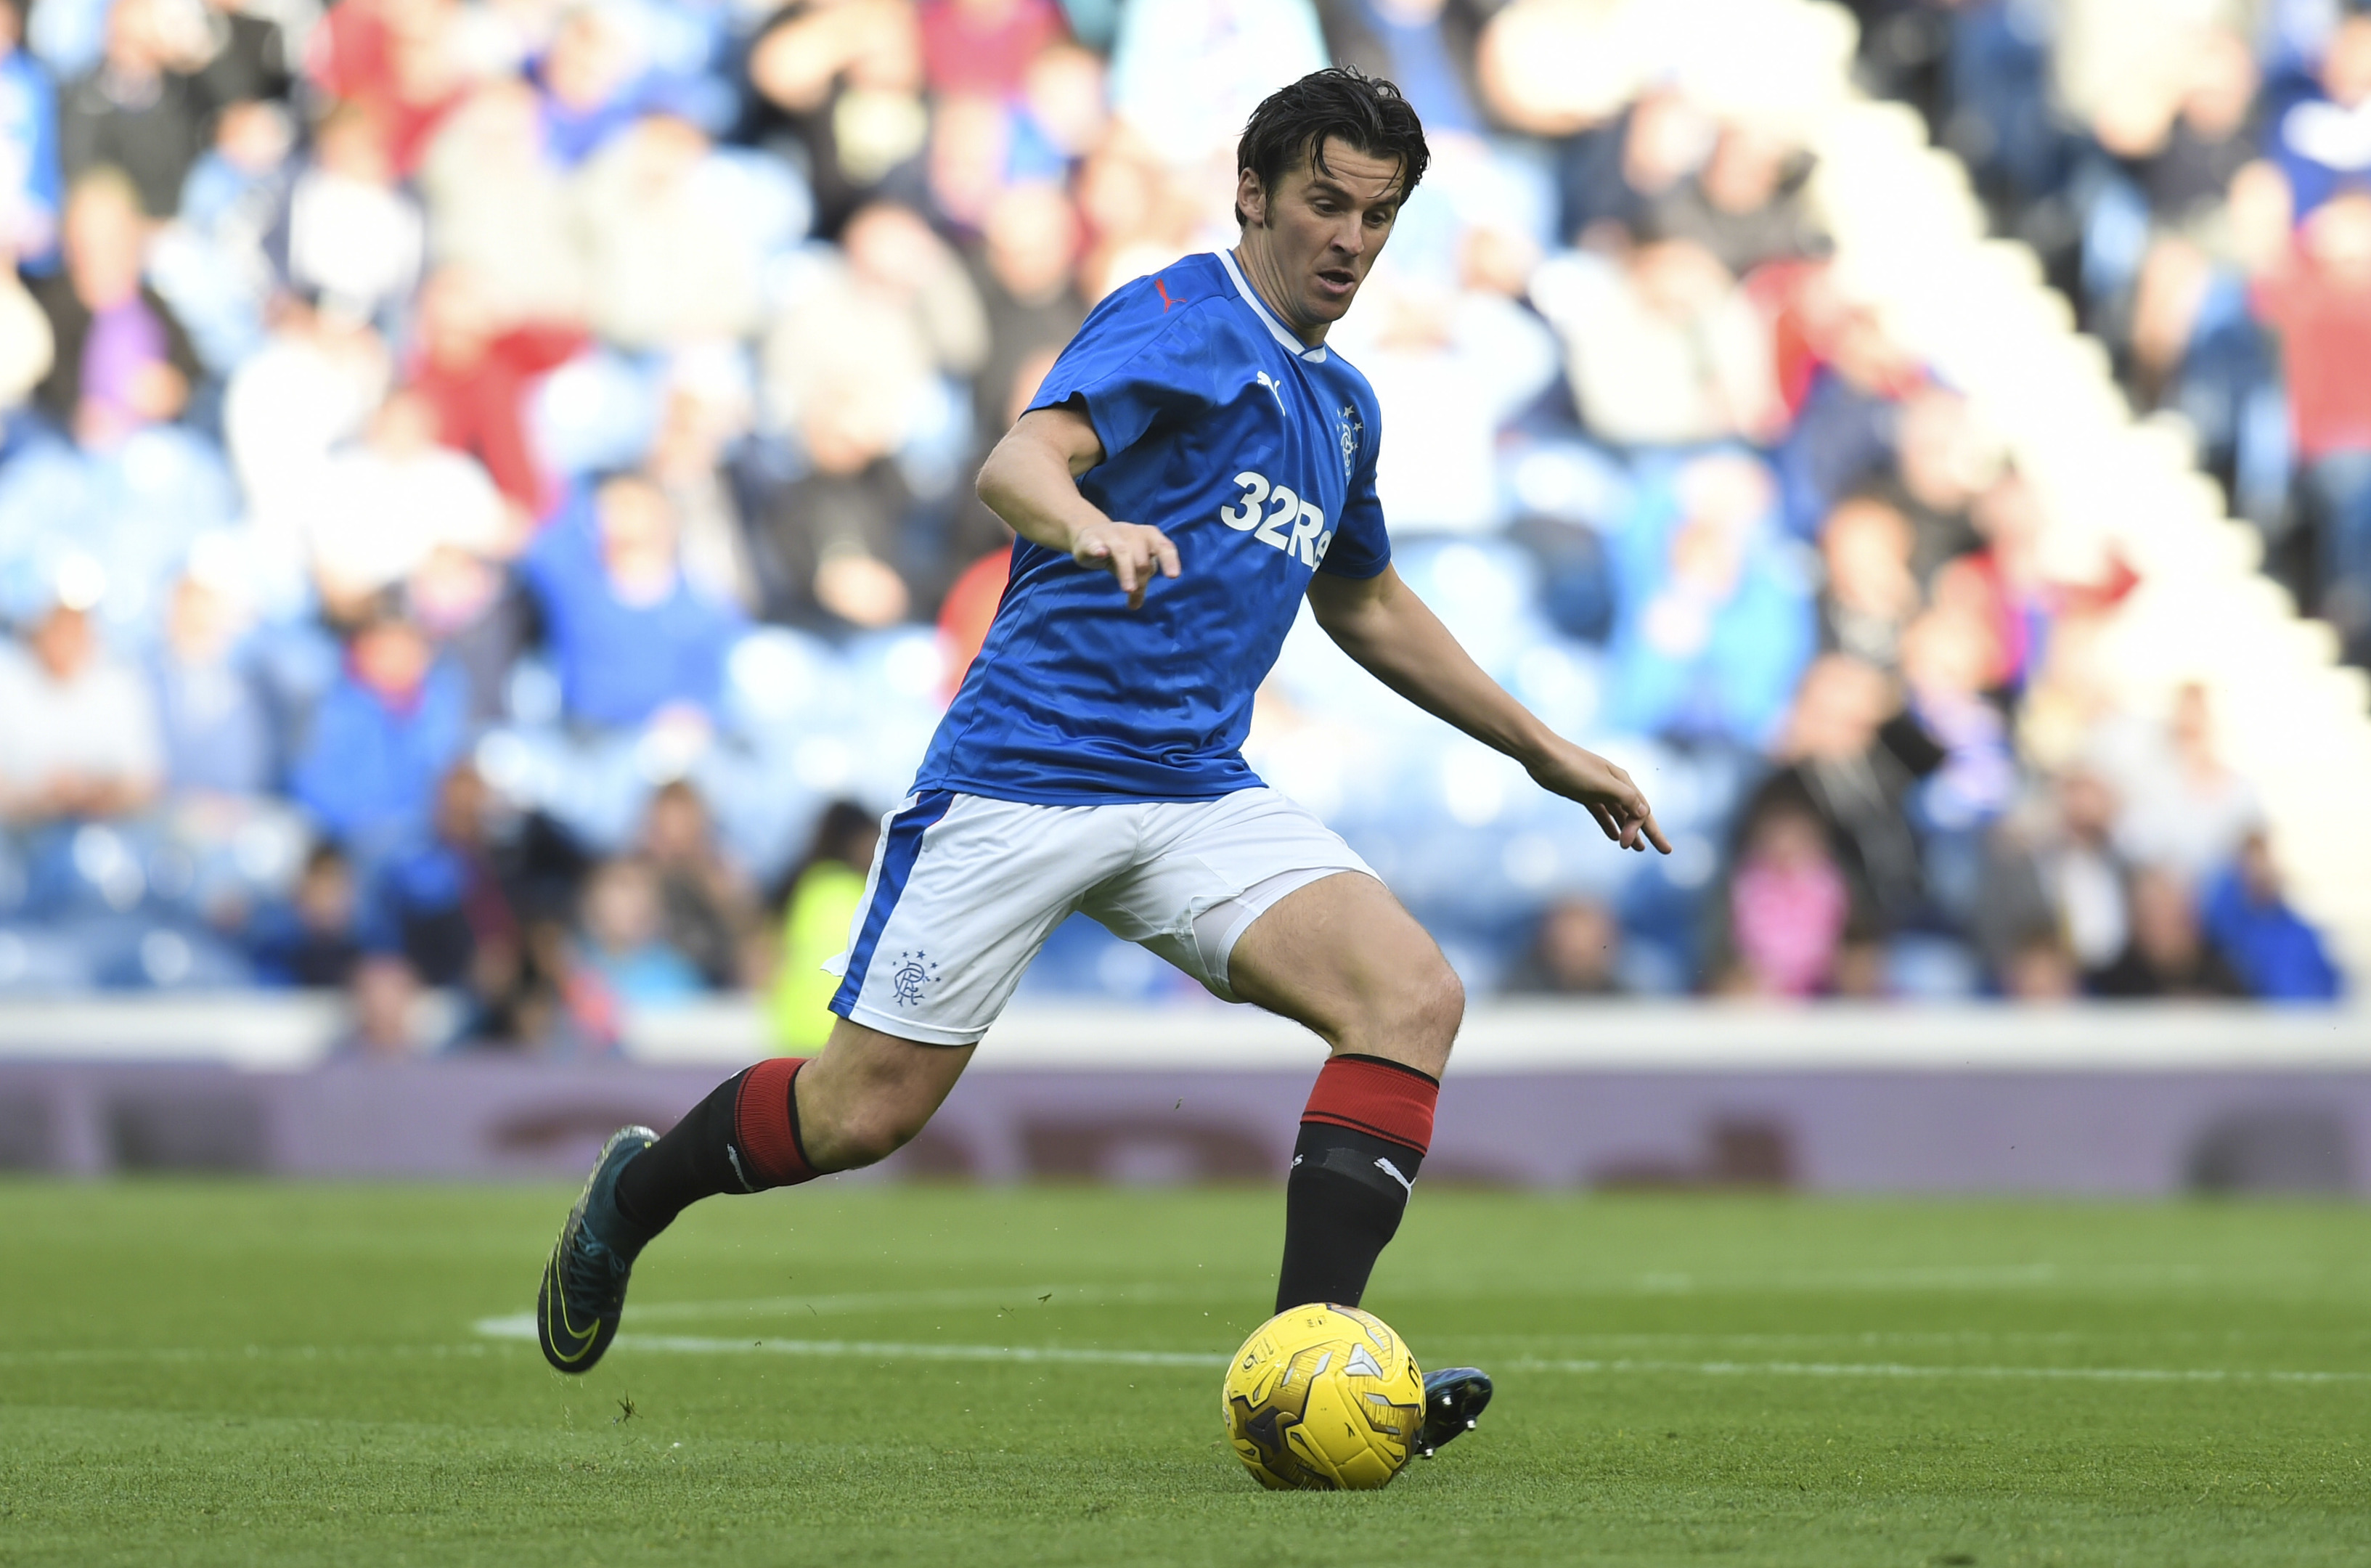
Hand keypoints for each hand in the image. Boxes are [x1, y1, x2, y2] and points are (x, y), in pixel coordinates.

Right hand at [1070, 520, 1179, 609]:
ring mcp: (1111, 534)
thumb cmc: (1121, 550)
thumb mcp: (1134, 566)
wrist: (1090, 532)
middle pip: (1142, 556)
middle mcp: (1132, 532)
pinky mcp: (1091, 539)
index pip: (1164, 547)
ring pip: (1122, 551)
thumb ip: (1139, 584)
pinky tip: (1101, 553)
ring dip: (1126, 571)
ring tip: (1128, 589)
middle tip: (1133, 591)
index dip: (1169, 560)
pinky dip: (1098, 548)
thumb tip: (1135, 606)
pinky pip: (1095, 544)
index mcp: (1149, 536)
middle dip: (1140, 575)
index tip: (1173, 576)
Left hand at [1527, 740, 1671, 853]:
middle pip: (1637, 812)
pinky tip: (1613, 837)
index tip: (1625, 844)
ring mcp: (1599, 789)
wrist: (1542, 755)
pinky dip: (1609, 824)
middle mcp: (1614, 784)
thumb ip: (1625, 798)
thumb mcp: (1602, 785)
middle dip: (1650, 832)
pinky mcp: (1583, 794)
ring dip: (1629, 831)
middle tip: (1666, 851)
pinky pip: (1602, 812)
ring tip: (1637, 849)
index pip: (1641, 809)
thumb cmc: (1572, 768)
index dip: (1640, 829)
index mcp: (1622, 780)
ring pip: (1620, 814)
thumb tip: (1646, 812)